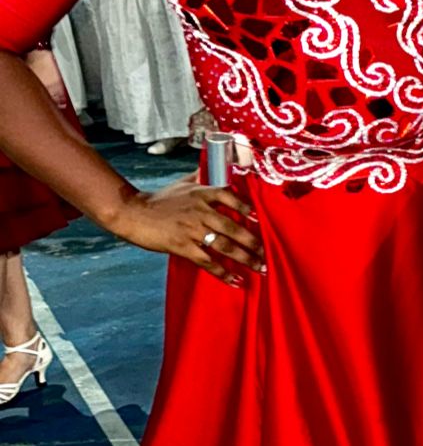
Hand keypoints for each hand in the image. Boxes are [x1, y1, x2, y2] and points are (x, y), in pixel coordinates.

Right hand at [103, 179, 264, 284]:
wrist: (133, 213)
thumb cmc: (158, 198)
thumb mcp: (182, 183)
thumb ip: (200, 176)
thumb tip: (213, 166)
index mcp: (202, 193)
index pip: (231, 198)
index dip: (246, 208)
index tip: (259, 219)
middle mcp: (202, 211)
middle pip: (233, 227)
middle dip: (253, 242)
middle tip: (266, 253)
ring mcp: (193, 230)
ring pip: (225, 246)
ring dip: (244, 258)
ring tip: (259, 267)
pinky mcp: (182, 246)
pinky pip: (207, 260)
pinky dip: (222, 272)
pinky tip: (234, 280)